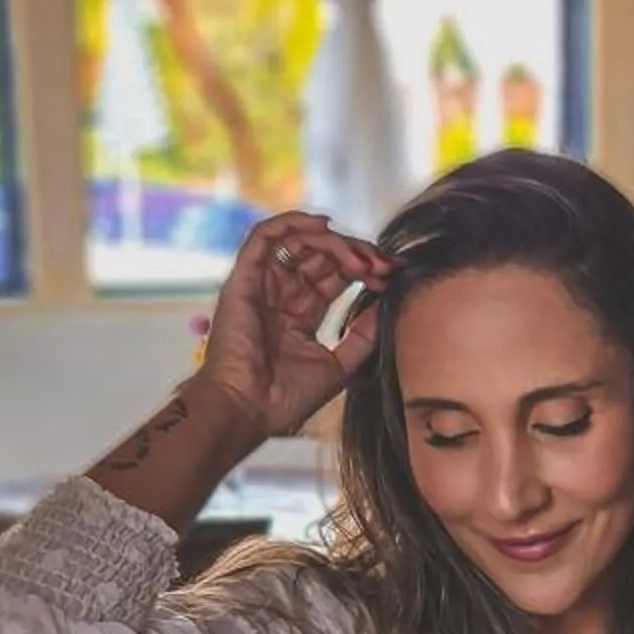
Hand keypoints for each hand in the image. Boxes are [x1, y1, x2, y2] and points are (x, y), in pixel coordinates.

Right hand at [198, 210, 388, 441]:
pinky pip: (265, 236)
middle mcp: (280, 294)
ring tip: (360, 258)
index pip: (334, 275)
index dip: (363, 268)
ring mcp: (261, 285)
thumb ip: (362, 336)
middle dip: (356, 253)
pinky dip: (293, 222)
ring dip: (334, 241)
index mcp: (299, 313)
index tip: (390, 275)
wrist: (249, 411)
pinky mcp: (243, 279)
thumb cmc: (284, 399)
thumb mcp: (339, 366)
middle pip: (320, 254)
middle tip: (382, 265)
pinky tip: (324, 226)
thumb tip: (385, 306)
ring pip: (298, 240)